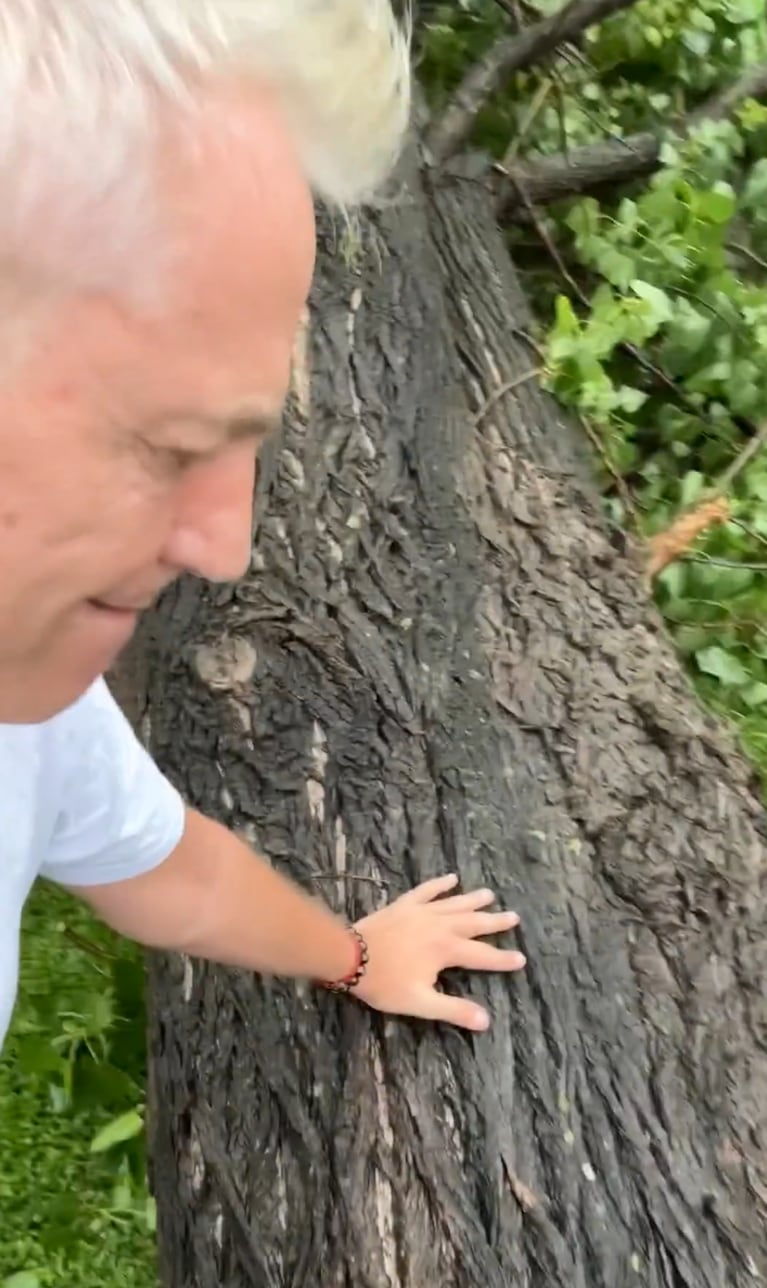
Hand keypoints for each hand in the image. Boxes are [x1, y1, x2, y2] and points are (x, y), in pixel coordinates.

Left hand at [352, 874, 524, 1031]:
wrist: (350, 954)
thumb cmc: (384, 982)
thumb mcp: (420, 1002)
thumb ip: (453, 1010)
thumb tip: (486, 1021)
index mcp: (446, 950)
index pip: (483, 956)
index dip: (503, 959)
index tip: (521, 959)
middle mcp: (440, 926)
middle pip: (474, 923)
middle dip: (495, 922)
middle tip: (514, 917)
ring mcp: (422, 911)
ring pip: (455, 903)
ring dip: (473, 900)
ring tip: (490, 895)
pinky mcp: (405, 904)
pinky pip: (427, 890)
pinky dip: (440, 884)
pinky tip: (451, 878)